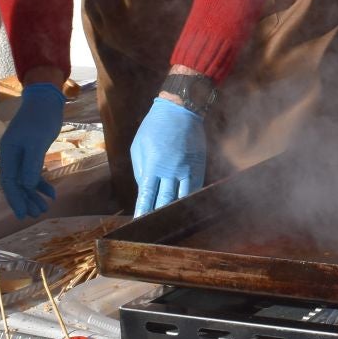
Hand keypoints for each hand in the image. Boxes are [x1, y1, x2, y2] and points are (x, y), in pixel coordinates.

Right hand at [0, 82, 64, 219]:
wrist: (46, 100)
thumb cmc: (40, 119)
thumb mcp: (36, 142)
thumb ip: (30, 164)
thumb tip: (25, 186)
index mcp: (7, 154)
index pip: (8, 182)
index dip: (15, 199)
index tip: (22, 214)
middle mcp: (11, 156)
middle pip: (15, 184)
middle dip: (25, 200)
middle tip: (37, 214)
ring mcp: (21, 154)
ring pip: (25, 180)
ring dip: (34, 194)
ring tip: (44, 208)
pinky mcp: (32, 152)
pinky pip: (33, 173)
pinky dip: (42, 183)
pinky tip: (51, 193)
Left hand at [131, 96, 207, 216]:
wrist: (180, 110)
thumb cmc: (155, 127)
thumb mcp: (139, 146)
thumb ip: (140, 170)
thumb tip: (145, 190)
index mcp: (152, 166)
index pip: (146, 196)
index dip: (143, 211)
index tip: (139, 223)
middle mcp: (170, 170)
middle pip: (164, 201)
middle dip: (157, 216)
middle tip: (152, 228)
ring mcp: (187, 169)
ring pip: (182, 197)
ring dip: (174, 211)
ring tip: (169, 223)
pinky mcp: (199, 166)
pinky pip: (194, 188)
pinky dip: (189, 199)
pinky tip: (185, 207)